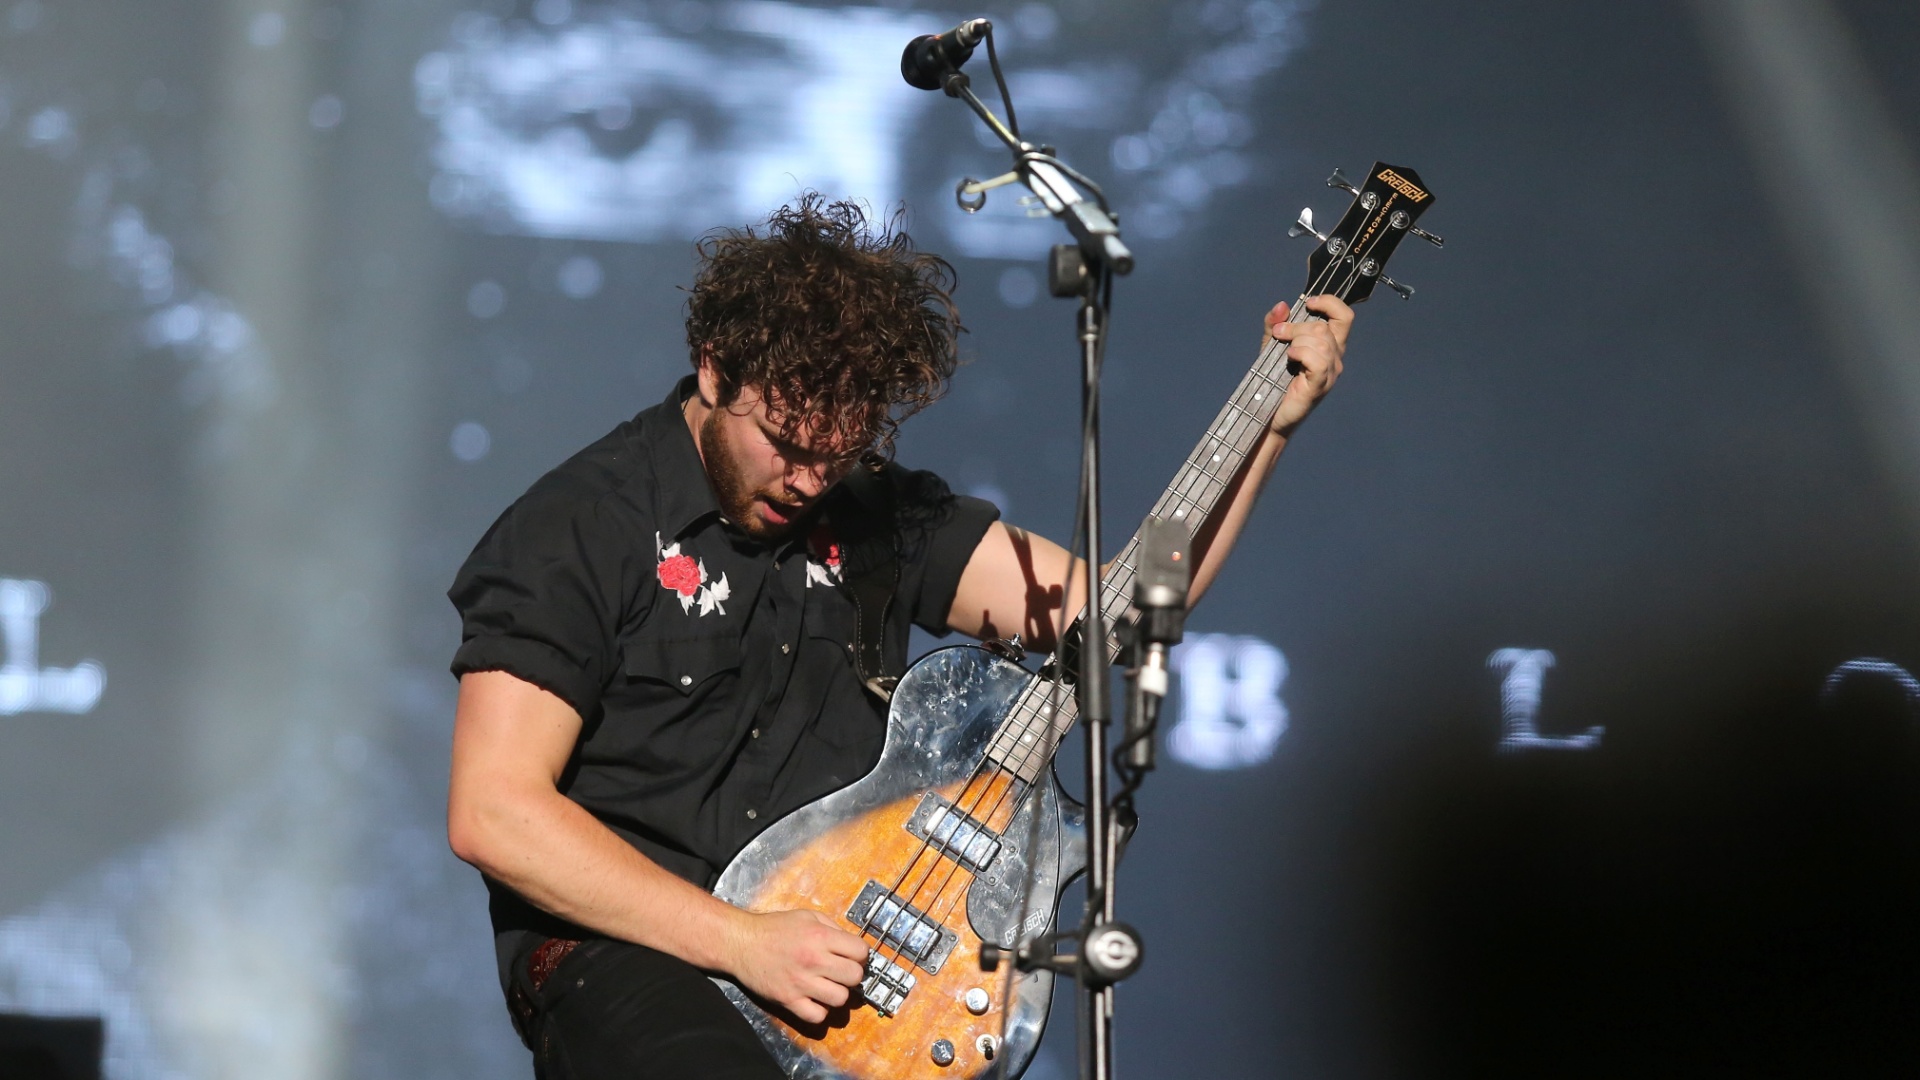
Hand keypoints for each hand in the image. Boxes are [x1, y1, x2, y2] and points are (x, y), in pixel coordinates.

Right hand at [724, 908, 869, 1023]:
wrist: (741, 942)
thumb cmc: (774, 928)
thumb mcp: (807, 916)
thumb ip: (832, 928)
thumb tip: (853, 945)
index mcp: (820, 936)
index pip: (861, 952)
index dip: (860, 954)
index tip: (853, 955)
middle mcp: (814, 960)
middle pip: (855, 977)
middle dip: (852, 974)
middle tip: (841, 971)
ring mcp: (801, 983)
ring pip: (840, 999)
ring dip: (837, 993)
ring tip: (828, 985)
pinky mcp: (788, 1000)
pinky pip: (817, 1016)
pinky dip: (819, 1010)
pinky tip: (814, 999)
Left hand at [1263, 294, 1352, 435]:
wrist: (1268, 413)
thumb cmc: (1273, 380)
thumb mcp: (1271, 345)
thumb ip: (1275, 324)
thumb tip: (1282, 305)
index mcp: (1329, 344)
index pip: (1345, 316)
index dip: (1330, 303)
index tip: (1308, 303)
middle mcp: (1335, 357)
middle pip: (1325, 327)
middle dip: (1297, 326)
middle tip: (1279, 334)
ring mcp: (1330, 373)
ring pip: (1322, 342)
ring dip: (1297, 340)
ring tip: (1284, 351)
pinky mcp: (1320, 385)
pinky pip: (1319, 361)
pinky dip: (1302, 353)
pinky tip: (1290, 358)